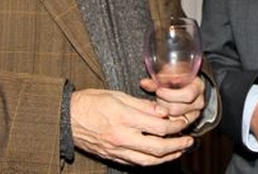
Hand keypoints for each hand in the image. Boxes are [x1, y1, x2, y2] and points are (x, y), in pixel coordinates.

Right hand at [70, 89, 193, 165]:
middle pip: (157, 147)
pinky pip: (137, 163)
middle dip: (177, 144)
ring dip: (168, 157)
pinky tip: (161, 156)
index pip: (158, 126)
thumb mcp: (117, 95)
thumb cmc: (91, 102)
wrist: (68, 117)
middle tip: (189, 140)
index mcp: (124, 118)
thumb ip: (141, 105)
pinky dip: (152, 161)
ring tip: (180, 150)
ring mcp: (117, 150)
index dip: (175, 124)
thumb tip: (162, 111)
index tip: (182, 121)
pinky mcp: (113, 156)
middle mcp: (122, 137)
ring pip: (149, 160)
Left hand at [140, 75, 205, 125]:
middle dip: (163, 103)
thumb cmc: (177, 77)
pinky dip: (165, 119)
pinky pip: (174, 126)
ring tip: (159, 103)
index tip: (159, 90)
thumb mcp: (169, 74)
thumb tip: (143, 83)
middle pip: (178, 109)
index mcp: (198, 87)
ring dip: (163, 111)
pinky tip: (160, 112)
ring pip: (175, 119)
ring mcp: (194, 114)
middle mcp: (199, 102)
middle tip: (156, 97)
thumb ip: (157, 80)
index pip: (187, 94)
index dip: (170, 94)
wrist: (184, 85)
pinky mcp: (187, 122)